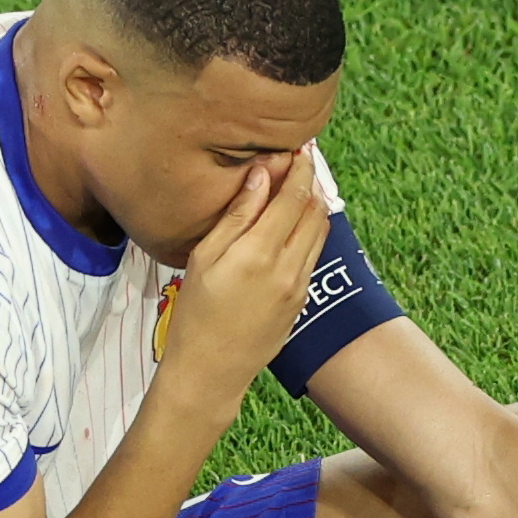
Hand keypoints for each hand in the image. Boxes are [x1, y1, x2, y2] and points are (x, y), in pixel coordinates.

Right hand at [158, 146, 334, 395]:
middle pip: (314, 209)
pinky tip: (296, 223)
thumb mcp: (206, 257)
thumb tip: (261, 175)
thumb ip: (237, 215)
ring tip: (301, 185)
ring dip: (315, 204)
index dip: (299, 167)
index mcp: (260, 252)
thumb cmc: (197, 313)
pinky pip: (314, 253)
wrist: (211, 370)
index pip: (293, 196)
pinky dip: (311, 230)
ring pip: (321, 230)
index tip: (298, 147)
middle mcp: (288, 266)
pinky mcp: (302, 299)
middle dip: (310, 181)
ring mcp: (300, 285)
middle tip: (301, 160)